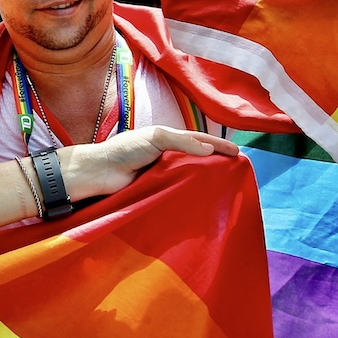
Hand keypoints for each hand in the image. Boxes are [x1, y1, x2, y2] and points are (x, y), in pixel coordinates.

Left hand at [57, 126, 238, 200]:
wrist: (99, 173)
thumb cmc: (124, 150)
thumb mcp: (154, 137)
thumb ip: (181, 141)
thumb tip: (208, 149)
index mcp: (167, 140)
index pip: (199, 140)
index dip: (218, 146)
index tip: (238, 153)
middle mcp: (167, 157)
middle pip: (197, 159)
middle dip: (216, 164)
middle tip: (238, 172)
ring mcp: (162, 175)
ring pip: (190, 177)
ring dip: (205, 181)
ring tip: (225, 188)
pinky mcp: (157, 192)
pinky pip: (178, 192)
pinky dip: (191, 194)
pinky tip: (203, 201)